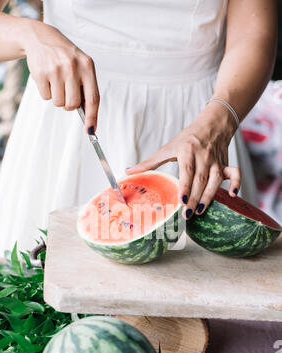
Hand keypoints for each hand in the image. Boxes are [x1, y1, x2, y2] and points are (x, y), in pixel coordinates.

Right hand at [23, 20, 99, 132]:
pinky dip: (46, 92)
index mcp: (87, 66)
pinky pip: (46, 97)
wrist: (41, 38)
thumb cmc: (66, 57)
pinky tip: (47, 78)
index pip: (93, 98)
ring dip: (57, 98)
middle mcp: (73, 67)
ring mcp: (56, 69)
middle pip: (73, 104)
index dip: (92, 117)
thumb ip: (86, 88)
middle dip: (69, 105)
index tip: (91, 130)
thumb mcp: (81, 66)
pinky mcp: (41, 73)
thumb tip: (89, 118)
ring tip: (56, 81)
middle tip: (66, 93)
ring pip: (59, 103)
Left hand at [126, 102, 240, 218]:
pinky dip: (237, 184)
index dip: (185, 186)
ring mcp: (217, 162)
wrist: (213, 124)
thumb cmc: (188, 138)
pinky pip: (235, 174)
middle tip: (187, 214)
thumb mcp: (168, 147)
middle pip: (200, 180)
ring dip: (209, 196)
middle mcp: (204, 157)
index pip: (187, 171)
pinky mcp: (226, 164)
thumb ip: (150, 162)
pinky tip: (234, 196)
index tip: (181, 200)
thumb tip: (128, 171)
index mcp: (188, 152)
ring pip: (216, 181)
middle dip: (194, 198)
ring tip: (200, 211)